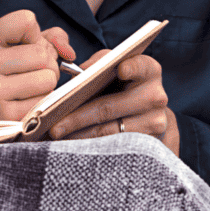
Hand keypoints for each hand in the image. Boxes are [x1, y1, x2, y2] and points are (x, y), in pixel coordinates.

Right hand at [0, 10, 74, 129]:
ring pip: (48, 78)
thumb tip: (68, 52)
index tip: (27, 49)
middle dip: (47, 66)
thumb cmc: (2, 80)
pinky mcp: (3, 115)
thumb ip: (48, 38)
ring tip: (27, 91)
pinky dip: (41, 105)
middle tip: (30, 76)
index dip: (37, 37)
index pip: (26, 21)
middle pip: (42, 54)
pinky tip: (24, 107)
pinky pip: (44, 102)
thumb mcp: (15, 49)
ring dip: (46, 87)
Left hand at [49, 52, 179, 155]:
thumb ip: (99, 63)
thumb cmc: (123, 86)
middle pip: (110, 106)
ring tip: (56, 135)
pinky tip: (71, 143)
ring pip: (108, 131)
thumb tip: (79, 75)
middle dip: (77, 116)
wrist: (148, 115)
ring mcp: (154, 123)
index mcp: (149, 71)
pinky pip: (112, 147)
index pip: (142, 66)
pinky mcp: (147, 145)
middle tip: (53, 124)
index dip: (132, 68)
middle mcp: (156, 96)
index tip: (120, 69)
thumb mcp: (115, 69)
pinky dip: (89, 145)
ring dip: (78, 134)